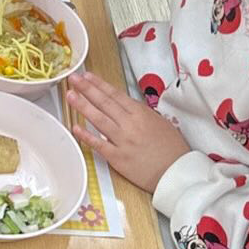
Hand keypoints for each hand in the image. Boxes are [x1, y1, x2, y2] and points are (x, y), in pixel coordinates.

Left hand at [66, 71, 190, 193]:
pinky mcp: (118, 158)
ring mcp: (123, 141)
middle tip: (73, 79)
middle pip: (104, 103)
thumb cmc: (172, 148)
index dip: (99, 84)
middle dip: (87, 89)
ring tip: (70, 95)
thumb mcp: (160, 122)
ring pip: (99, 119)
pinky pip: (98, 144)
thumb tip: (125, 105)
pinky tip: (75, 126)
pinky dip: (86, 135)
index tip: (87, 75)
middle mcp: (130, 125)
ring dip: (83, 106)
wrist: (178, 173)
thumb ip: (141, 113)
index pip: (115, 95)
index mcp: (141, 114)